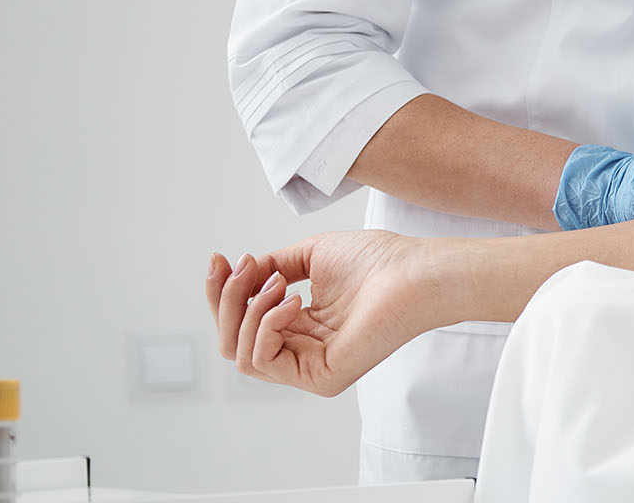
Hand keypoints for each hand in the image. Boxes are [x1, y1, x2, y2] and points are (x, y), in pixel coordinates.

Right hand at [207, 231, 437, 396]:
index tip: (219, 258)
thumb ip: (272, 266)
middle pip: (231, 341)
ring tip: (279, 282)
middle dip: (226, 299)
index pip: (240, 322)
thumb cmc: (377, 261)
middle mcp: (302, 350)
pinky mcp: (320, 378)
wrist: (414, 272)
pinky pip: (264, 361)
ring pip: (240, 353)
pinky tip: (292, 301)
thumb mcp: (311, 255)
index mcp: (300, 326)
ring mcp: (310, 368)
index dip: (223, 291)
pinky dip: (266, 325)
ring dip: (248, 310)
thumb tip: (242, 273)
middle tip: (241, 266)